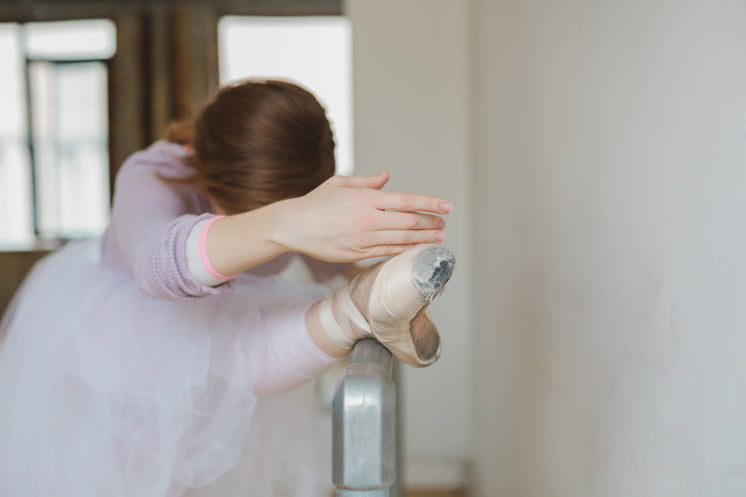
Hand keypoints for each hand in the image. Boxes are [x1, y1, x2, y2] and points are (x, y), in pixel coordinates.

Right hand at [272, 172, 451, 261]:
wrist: (291, 226)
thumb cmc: (316, 202)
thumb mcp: (341, 183)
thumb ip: (368, 182)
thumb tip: (387, 177)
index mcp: (365, 198)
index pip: (406, 200)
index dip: (430, 203)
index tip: (448, 206)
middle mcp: (367, 219)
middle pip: (409, 222)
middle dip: (431, 223)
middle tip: (444, 224)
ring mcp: (363, 239)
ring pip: (401, 240)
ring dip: (423, 239)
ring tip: (439, 238)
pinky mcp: (356, 254)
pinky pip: (387, 253)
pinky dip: (405, 251)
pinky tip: (416, 248)